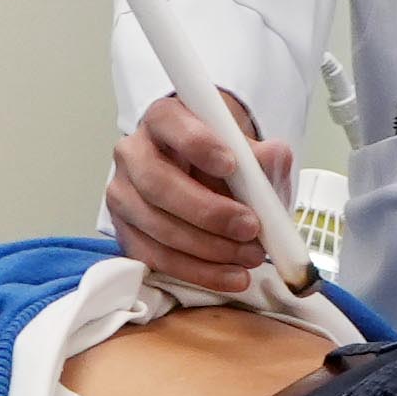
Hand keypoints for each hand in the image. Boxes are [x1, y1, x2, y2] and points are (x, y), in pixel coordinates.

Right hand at [106, 91, 269, 285]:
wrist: (205, 182)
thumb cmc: (227, 163)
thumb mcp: (251, 150)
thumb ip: (264, 155)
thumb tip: (272, 159)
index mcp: (163, 119)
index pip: (169, 123)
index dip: (197, 144)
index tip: (232, 164)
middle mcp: (134, 153)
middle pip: (157, 183)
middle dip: (208, 211)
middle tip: (250, 227)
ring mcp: (124, 195)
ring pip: (157, 226)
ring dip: (209, 248)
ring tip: (250, 256)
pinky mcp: (126, 233)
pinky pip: (156, 258)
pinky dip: (198, 271)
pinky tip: (231, 276)